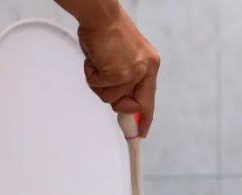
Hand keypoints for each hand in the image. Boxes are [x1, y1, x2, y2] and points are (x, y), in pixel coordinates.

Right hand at [78, 8, 159, 136]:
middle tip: (105, 84)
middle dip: (116, 102)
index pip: (150, 100)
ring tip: (99, 62)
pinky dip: (91, 76)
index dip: (144, 119)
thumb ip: (126, 79)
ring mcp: (133, 72)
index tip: (140, 133)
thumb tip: (121, 102)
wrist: (100, 14)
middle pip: (131, 105)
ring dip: (99, 83)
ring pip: (110, 98)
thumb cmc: (107, 31)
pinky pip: (99, 88)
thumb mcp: (125, 57)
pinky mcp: (118, 73)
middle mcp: (146, 69)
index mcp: (150, 65)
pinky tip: (94, 60)